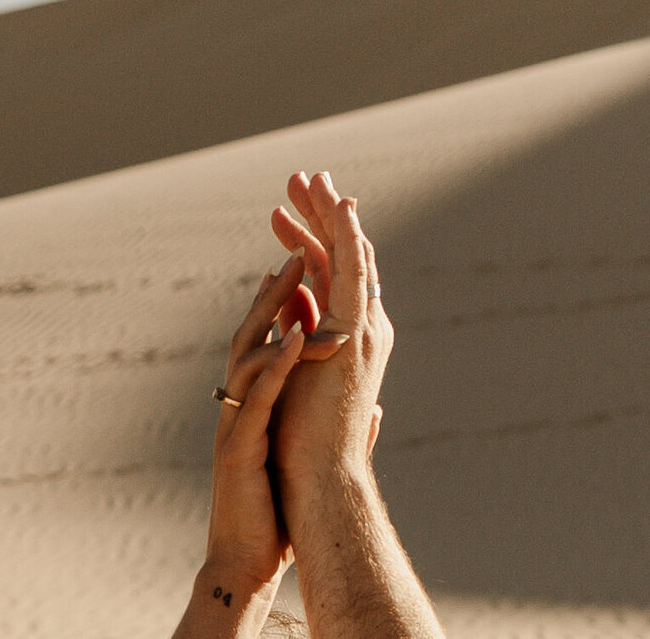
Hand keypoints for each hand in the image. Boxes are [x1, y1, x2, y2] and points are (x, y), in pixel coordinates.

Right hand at [206, 251, 342, 584]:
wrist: (244, 559)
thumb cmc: (271, 516)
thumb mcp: (301, 463)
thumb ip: (331, 433)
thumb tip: (375, 413)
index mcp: (255, 406)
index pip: (266, 343)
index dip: (280, 304)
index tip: (298, 263)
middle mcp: (240, 405)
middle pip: (252, 332)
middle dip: (274, 288)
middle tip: (296, 248)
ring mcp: (236, 422)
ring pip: (248, 352)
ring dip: (273, 310)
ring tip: (297, 271)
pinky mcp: (240, 446)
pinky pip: (259, 395)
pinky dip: (279, 362)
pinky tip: (298, 334)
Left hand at [269, 171, 390, 487]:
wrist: (318, 474)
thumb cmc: (304, 438)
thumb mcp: (298, 368)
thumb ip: (300, 333)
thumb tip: (292, 306)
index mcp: (349, 339)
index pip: (329, 278)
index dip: (310, 241)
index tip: (285, 215)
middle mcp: (363, 327)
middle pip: (343, 257)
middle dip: (321, 215)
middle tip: (301, 178)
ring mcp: (364, 328)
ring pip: (349, 254)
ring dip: (330, 212)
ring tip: (309, 177)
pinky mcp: (356, 332)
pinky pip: (352, 272)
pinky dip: (347, 235)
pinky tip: (339, 204)